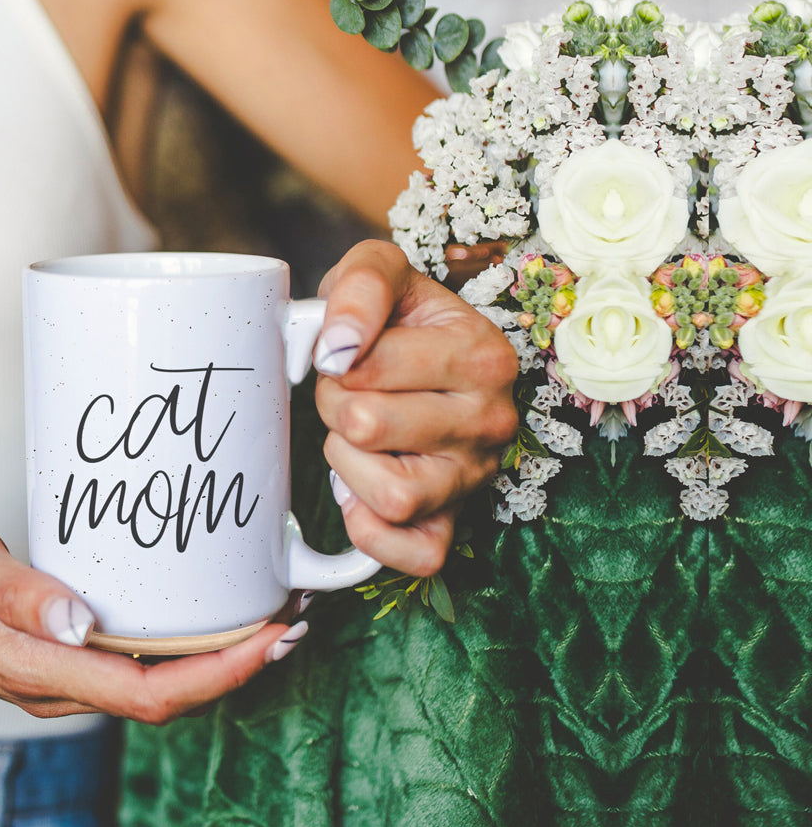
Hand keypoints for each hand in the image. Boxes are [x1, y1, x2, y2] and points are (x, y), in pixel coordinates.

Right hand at [0, 502, 298, 724]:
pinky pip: (127, 668)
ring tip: (261, 613)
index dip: (220, 673)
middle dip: (235, 668)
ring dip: (212, 660)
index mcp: (33, 669)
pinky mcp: (51, 659)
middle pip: (162, 699)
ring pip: (148, 687)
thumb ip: (12, 592)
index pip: (147, 694)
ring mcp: (52, 678)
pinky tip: (195, 615)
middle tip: (291, 617)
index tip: (272, 635)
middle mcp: (51, 686)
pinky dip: (175, 649)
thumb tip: (75, 622)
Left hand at [312, 241, 518, 575]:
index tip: (350, 353)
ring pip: (389, 496)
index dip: (335, 359)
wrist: (422, 358)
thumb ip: (360, 285)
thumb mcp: (382, 271)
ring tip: (360, 439)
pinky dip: (371, 531)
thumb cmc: (399, 319)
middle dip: (335, 407)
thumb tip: (337, 346)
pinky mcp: (452, 526)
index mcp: (483, 356)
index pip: (365, 366)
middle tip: (350, 395)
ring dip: (348, 466)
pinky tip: (361, 493)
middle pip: (366, 428)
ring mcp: (475, 479)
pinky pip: (412, 555)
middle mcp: (492, 422)